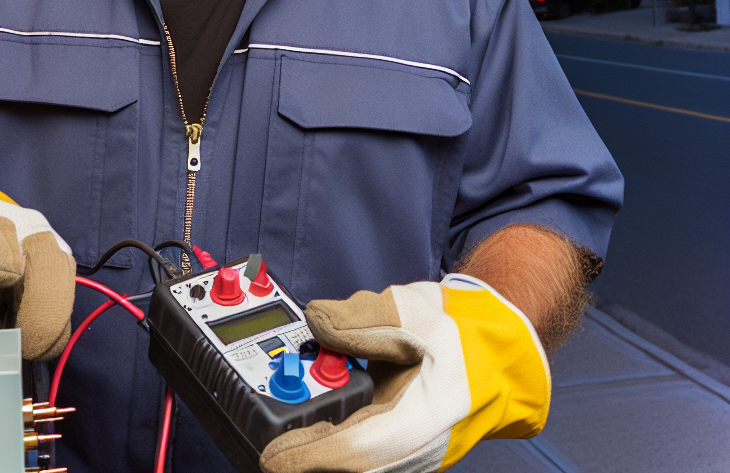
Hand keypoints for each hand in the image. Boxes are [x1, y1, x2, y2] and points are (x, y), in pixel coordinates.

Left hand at [260, 274, 549, 472]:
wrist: (503, 351)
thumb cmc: (468, 334)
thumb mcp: (416, 312)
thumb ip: (362, 315)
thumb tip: (316, 319)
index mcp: (423, 419)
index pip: (354, 453)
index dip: (308, 458)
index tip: (272, 456)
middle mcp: (413, 447)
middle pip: (346, 464)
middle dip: (302, 454)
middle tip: (264, 438)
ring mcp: (405, 449)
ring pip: (351, 461)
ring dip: (315, 446)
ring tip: (280, 430)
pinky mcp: (396, 441)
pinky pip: (356, 449)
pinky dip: (327, 438)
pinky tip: (305, 421)